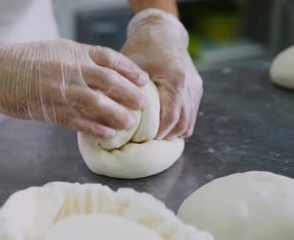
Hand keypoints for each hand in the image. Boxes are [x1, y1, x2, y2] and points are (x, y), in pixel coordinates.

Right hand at [0, 38, 148, 138]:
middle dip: (130, 93)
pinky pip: (76, 120)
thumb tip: (103, 71)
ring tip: (130, 124)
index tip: (143, 80)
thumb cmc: (24, 60)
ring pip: (96, 102)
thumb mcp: (55, 50)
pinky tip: (107, 134)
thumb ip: (79, 59)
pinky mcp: (48, 109)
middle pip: (109, 81)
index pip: (109, 58)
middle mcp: (70, 69)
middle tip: (144, 105)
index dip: (129, 70)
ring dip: (116, 114)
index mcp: (73, 52)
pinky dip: (93, 128)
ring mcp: (59, 90)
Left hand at [121, 9, 202, 139]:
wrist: (162, 31)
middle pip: (182, 125)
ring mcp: (195, 88)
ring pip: (189, 123)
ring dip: (172, 134)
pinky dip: (178, 125)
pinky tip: (162, 129)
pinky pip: (190, 115)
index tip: (141, 141)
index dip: (156, 134)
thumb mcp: (128, 66)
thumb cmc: (142, 47)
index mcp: (175, 80)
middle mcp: (190, 86)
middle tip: (145, 144)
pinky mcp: (196, 90)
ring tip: (152, 140)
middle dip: (164, 137)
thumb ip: (121, 89)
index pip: (170, 118)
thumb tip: (105, 114)